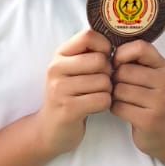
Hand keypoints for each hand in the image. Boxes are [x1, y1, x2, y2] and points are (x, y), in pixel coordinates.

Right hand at [36, 28, 111, 157]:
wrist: (49, 129)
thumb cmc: (69, 95)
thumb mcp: (72, 69)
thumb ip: (87, 53)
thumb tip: (116, 39)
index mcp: (59, 55)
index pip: (88, 36)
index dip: (104, 46)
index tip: (104, 59)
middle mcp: (56, 69)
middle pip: (100, 61)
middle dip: (108, 73)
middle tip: (101, 83)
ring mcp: (60, 89)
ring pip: (104, 82)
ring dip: (107, 91)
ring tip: (96, 96)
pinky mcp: (68, 109)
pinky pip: (102, 100)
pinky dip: (104, 104)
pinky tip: (95, 107)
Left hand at [110, 39, 164, 158]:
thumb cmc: (148, 98)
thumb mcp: (148, 75)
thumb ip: (133, 60)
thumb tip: (104, 51)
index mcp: (163, 66)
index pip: (140, 47)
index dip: (121, 54)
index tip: (118, 63)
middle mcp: (164, 81)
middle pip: (124, 71)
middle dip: (115, 80)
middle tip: (120, 87)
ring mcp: (159, 102)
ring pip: (119, 90)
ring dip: (114, 96)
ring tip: (123, 99)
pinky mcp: (149, 120)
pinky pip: (119, 107)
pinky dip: (115, 109)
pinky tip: (124, 110)